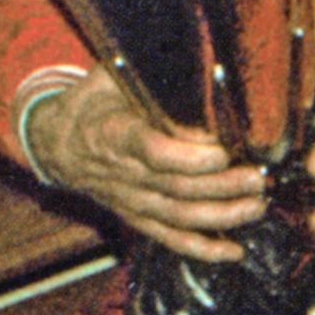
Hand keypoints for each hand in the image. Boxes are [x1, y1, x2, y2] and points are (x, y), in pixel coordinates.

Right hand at [25, 62, 266, 261]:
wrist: (57, 141)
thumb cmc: (97, 100)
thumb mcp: (115, 76)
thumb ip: (153, 76)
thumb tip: (202, 62)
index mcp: (115, 134)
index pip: (151, 151)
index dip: (188, 157)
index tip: (221, 152)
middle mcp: (124, 174)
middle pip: (176, 188)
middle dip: (222, 187)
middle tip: (258, 177)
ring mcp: (131, 201)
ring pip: (179, 216)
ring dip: (222, 216)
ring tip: (257, 205)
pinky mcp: (137, 218)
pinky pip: (170, 238)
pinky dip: (202, 249)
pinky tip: (234, 252)